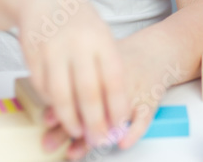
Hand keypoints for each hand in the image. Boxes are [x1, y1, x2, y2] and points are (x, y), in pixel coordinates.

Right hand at [16, 0, 128, 150]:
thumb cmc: (78, 19)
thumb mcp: (100, 33)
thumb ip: (107, 64)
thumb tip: (115, 104)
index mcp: (101, 37)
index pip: (113, 78)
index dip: (117, 104)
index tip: (120, 124)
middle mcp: (77, 44)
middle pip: (87, 91)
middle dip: (95, 120)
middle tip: (99, 139)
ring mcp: (52, 50)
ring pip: (61, 95)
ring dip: (69, 118)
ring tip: (77, 132)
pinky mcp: (32, 56)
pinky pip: (43, 88)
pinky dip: (51, 104)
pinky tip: (59, 111)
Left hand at [43, 30, 176, 157]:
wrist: (155, 51)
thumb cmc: (122, 62)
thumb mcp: (98, 65)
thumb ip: (74, 87)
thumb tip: (47, 117)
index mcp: (99, 69)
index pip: (76, 90)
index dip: (61, 106)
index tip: (47, 121)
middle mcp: (114, 81)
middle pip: (90, 106)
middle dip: (68, 128)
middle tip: (50, 144)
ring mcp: (134, 90)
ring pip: (114, 114)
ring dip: (96, 134)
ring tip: (78, 150)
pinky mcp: (151, 99)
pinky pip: (144, 117)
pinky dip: (134, 132)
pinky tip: (123, 142)